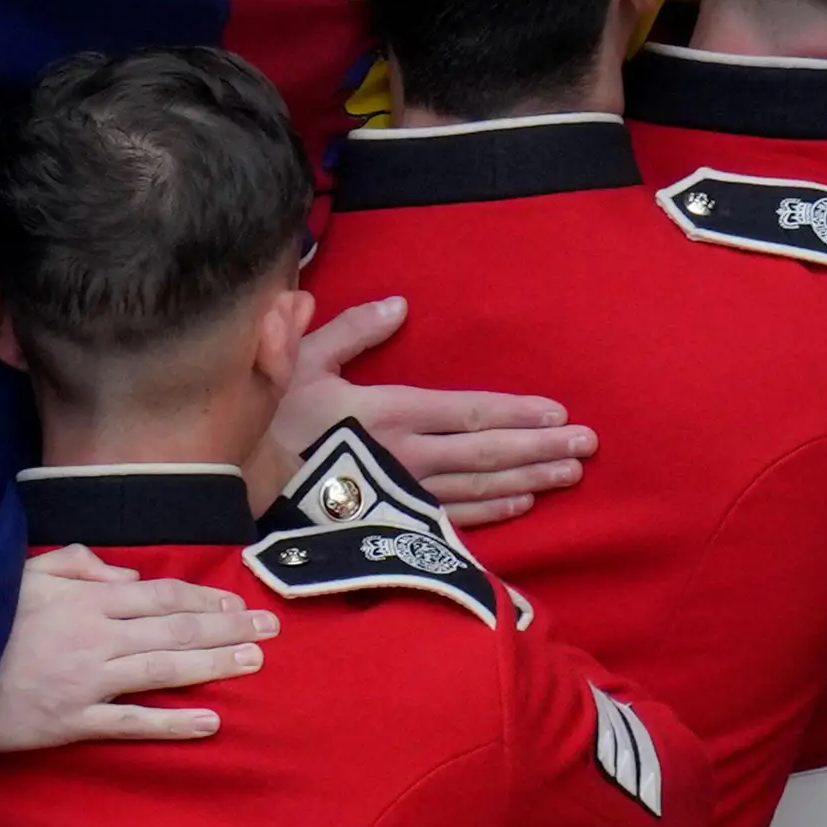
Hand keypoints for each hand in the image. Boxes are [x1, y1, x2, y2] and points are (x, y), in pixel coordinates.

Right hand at [0, 548, 275, 749]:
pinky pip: (132, 722)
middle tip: (271, 628)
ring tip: (254, 662)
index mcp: (84, 598)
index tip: (237, 601)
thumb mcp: (23, 573)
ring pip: (164, 669)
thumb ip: (77, 563)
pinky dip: (173, 721)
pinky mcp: (71, 721)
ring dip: (214, 664)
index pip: (159, 595)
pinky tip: (209, 720)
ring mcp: (86, 680)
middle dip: (227, 626)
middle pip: (174, 629)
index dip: (203, 598)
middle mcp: (94, 635)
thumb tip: (125, 576)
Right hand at [272, 296, 594, 527]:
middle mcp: (407, 455)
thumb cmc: (269, 418)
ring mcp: (404, 494)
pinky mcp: (394, 522)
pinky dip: (493, 512)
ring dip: (529, 479)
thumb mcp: (301, 359)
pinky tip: (523, 503)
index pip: (467, 413)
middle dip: (541, 447)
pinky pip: (454, 518)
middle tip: (588, 445)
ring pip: (480, 488)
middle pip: (487, 453)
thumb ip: (353, 329)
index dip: (515, 412)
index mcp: (389, 411)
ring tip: (570, 474)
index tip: (559, 412)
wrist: (238, 488)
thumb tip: (401, 304)